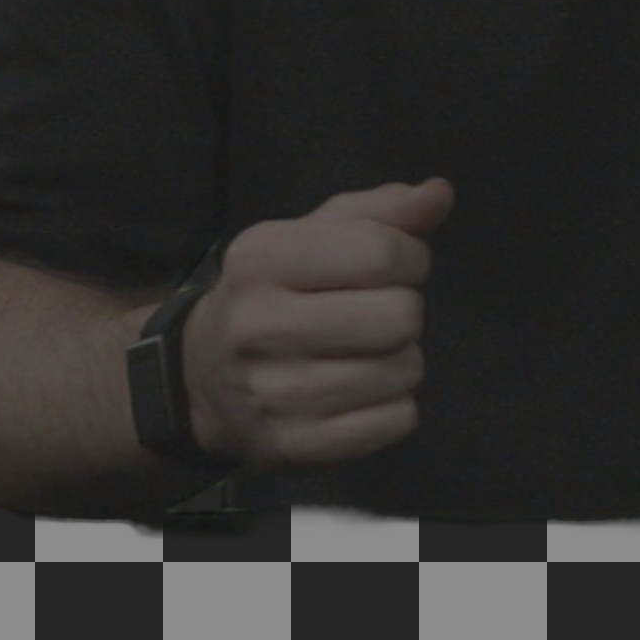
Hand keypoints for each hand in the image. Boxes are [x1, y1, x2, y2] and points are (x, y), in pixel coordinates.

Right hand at [182, 177, 452, 473]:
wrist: (200, 379)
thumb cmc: (274, 293)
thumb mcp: (312, 236)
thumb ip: (381, 211)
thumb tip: (439, 194)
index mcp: (262, 258)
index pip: (381, 252)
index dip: (410, 258)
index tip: (394, 268)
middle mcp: (259, 324)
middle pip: (400, 316)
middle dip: (404, 311)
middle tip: (376, 315)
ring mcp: (273, 392)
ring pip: (403, 371)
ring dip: (401, 360)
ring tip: (366, 354)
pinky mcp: (293, 445)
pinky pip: (396, 421)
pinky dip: (394, 406)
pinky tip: (361, 393)